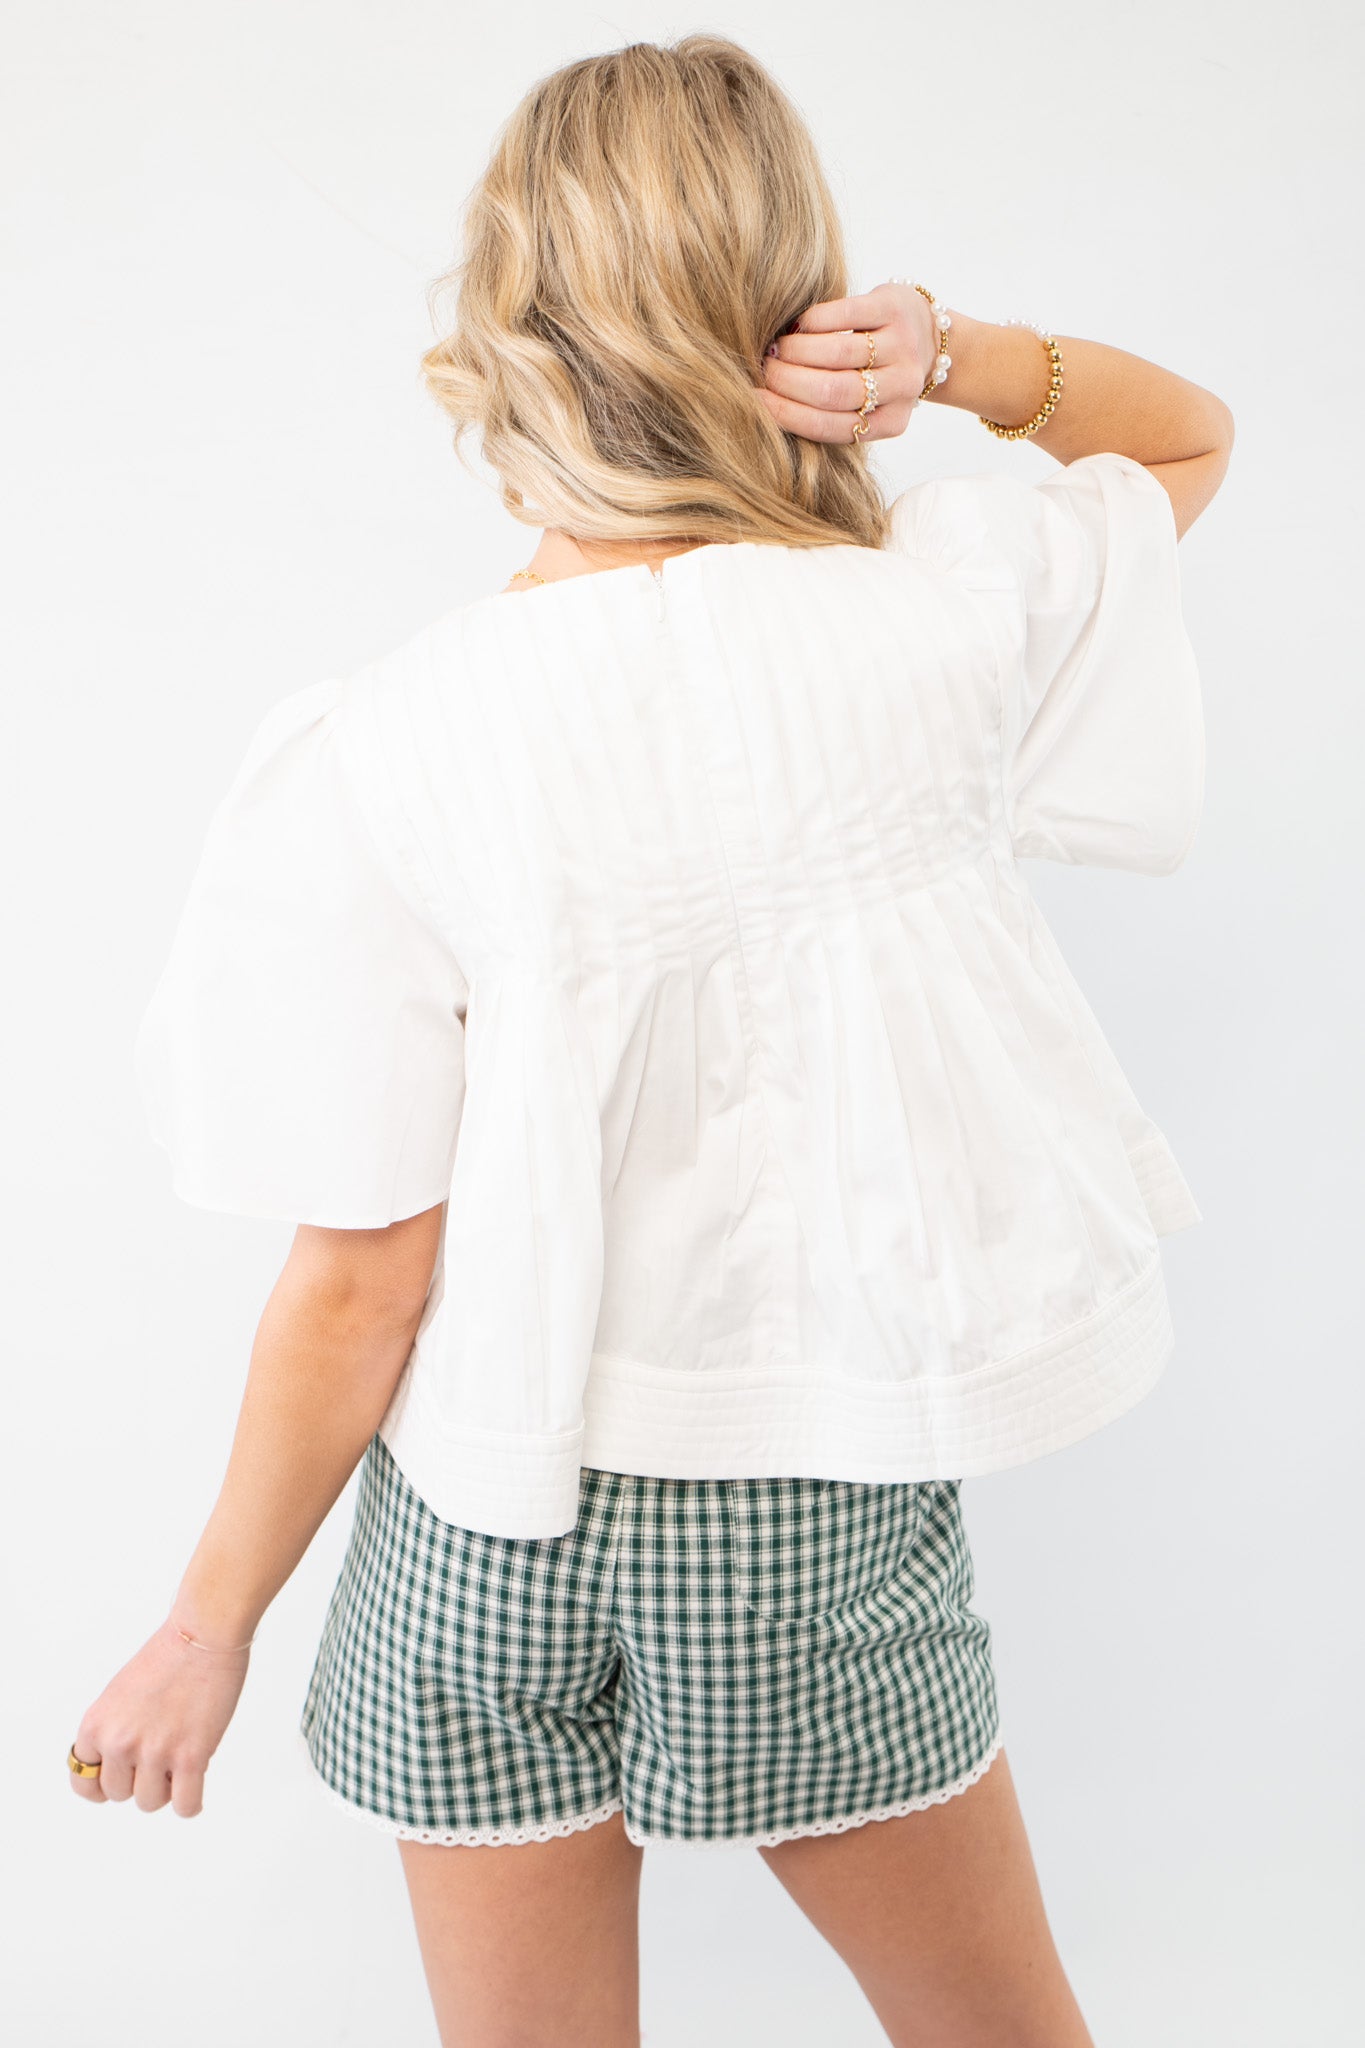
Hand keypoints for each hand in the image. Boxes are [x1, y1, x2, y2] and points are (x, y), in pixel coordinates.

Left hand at [67, 1614, 251, 1818]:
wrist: (204, 1633)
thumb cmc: (168, 1656)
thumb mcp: (120, 1694)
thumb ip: (113, 1731)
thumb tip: (121, 1772)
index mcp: (96, 1726)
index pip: (83, 1783)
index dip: (103, 1785)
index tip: (121, 1779)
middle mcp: (119, 1743)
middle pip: (120, 1795)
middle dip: (141, 1779)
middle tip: (162, 1755)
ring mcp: (155, 1752)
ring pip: (151, 1803)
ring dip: (167, 1788)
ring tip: (180, 1762)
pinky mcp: (191, 1756)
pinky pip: (185, 1806)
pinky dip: (191, 1804)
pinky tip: (196, 1787)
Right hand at [759, 280, 940, 444]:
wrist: (929, 337)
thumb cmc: (879, 377)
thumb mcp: (866, 406)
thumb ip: (830, 412)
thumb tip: (765, 405)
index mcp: (891, 422)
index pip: (830, 426)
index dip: (786, 413)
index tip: (756, 400)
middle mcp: (901, 387)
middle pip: (832, 390)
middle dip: (787, 381)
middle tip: (764, 370)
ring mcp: (902, 345)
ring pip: (836, 352)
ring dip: (795, 350)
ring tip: (776, 349)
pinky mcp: (893, 307)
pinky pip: (843, 315)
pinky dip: (811, 322)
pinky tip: (798, 327)